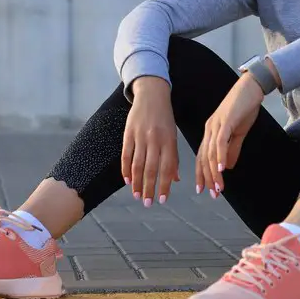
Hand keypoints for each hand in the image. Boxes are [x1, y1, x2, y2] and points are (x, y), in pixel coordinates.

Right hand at [121, 77, 180, 205]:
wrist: (152, 95)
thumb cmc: (165, 118)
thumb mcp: (173, 136)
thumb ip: (173, 157)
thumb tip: (174, 180)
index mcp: (169, 141)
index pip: (167, 168)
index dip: (164, 185)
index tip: (162, 200)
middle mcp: (155, 140)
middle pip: (151, 169)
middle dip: (149, 189)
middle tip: (147, 203)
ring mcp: (141, 137)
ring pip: (137, 165)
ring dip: (136, 183)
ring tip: (137, 196)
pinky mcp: (128, 134)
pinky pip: (126, 155)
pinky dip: (126, 169)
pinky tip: (127, 180)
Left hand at [197, 72, 265, 197]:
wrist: (252, 87)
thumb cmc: (244, 108)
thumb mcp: (238, 132)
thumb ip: (232, 149)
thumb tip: (228, 167)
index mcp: (211, 132)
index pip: (202, 156)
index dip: (202, 174)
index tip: (205, 189)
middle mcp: (209, 129)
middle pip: (204, 157)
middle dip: (208, 178)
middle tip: (213, 194)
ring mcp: (216, 125)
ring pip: (211, 153)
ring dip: (215, 172)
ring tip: (219, 187)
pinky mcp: (226, 121)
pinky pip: (220, 141)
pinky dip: (220, 156)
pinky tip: (223, 168)